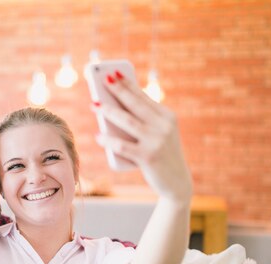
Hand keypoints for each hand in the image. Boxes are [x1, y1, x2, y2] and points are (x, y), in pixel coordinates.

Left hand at [93, 74, 192, 202]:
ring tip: (94, 105)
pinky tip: (98, 136)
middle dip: (117, 90)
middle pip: (135, 104)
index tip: (113, 73)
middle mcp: (164, 126)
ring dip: (108, 111)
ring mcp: (156, 141)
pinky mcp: (148, 157)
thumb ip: (143, 121)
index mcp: (167, 117)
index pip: (144, 96)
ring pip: (127, 121)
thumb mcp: (158, 134)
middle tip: (102, 80)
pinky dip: (108, 140)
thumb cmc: (161, 155)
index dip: (128, 84)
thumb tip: (112, 109)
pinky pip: (123, 146)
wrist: (176, 182)